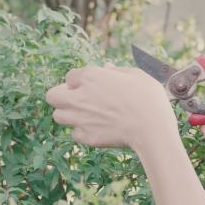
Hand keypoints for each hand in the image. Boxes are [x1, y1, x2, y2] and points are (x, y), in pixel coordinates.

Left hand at [45, 62, 176, 149]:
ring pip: (58, 116)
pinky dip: (82, 132)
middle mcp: (79, 96)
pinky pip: (74, 133)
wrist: (152, 129)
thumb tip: (107, 67)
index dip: (80, 81)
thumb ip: (117, 71)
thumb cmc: (148, 98)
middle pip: (52, 96)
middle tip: (76, 100)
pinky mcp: (86, 137)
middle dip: (61, 97)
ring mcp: (80, 118)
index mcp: (90, 76)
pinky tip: (97, 129)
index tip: (92, 86)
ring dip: (68, 115)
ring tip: (85, 116)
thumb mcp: (136, 75)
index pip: (70, 76)